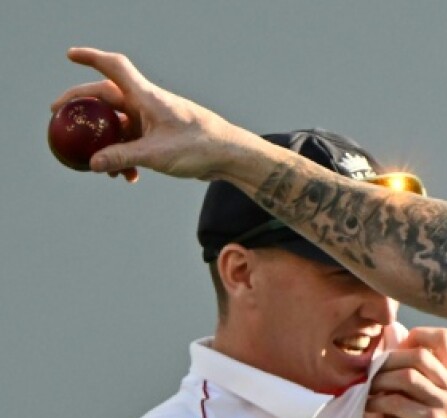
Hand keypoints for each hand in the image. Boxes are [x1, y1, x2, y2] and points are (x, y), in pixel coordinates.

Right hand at [51, 47, 250, 181]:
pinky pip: (134, 142)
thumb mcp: (156, 154)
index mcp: (146, 97)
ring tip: (98, 166)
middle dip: (83, 107)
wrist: (230, 156)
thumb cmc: (199, 147)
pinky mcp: (161, 136)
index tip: (70, 55)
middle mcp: (148, 104)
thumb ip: (123, 157)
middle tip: (59, 116)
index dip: (90, 58)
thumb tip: (93, 164)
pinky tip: (127, 177)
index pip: (114, 68)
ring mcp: (154, 119)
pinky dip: (126, 156)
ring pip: (119, 125)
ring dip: (107, 143)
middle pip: (106, 97)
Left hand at [366, 326, 446, 417]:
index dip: (416, 335)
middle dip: (388, 361)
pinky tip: (367, 405)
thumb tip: (389, 328)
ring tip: (365, 388)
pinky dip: (377, 401)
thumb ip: (404, 363)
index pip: (443, 337)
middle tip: (368, 372)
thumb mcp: (407, 388)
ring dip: (380, 380)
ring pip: (409, 376)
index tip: (393, 349)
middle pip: (420, 355)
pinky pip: (399, 400)